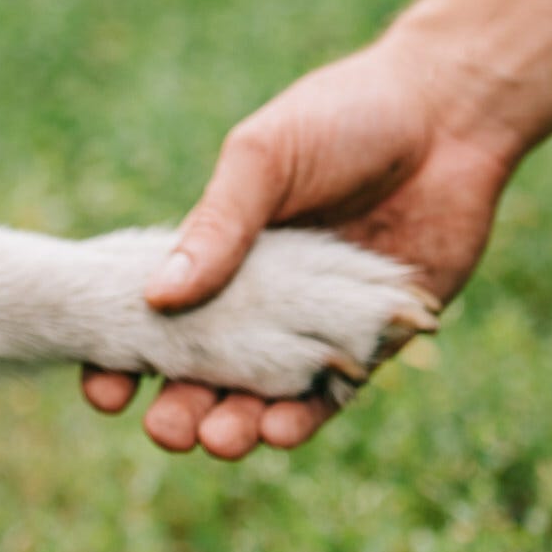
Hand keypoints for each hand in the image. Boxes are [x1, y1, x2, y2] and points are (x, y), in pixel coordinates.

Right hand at [81, 35, 521, 459]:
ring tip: (219, 439)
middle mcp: (262, 295)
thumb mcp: (263, 158)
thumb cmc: (343, 117)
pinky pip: (332, 393)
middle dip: (179, 406)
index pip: (158, 315)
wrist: (447, 113)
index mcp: (220, 249)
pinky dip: (303, 417)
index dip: (125, 355)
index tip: (103, 390)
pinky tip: (279, 432)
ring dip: (236, 423)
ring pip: (263, 394)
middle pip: (206, 370)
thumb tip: (156, 296)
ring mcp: (317, 322)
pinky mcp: (376, 340)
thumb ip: (216, 226)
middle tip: (164, 430)